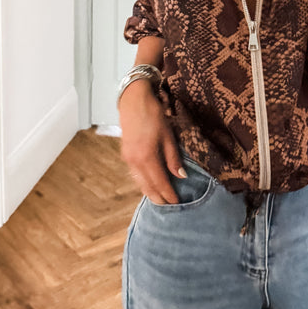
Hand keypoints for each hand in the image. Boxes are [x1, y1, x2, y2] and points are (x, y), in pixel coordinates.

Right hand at [118, 80, 184, 204]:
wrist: (133, 101)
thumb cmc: (153, 115)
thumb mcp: (168, 136)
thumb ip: (173, 158)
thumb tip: (181, 176)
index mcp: (146, 157)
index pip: (160, 182)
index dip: (169, 194)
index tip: (177, 203)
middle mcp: (134, 162)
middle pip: (147, 187)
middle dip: (159, 198)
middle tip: (169, 208)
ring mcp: (128, 159)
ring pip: (140, 182)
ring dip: (150, 192)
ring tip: (160, 200)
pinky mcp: (125, 155)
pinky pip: (135, 175)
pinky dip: (143, 183)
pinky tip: (150, 185)